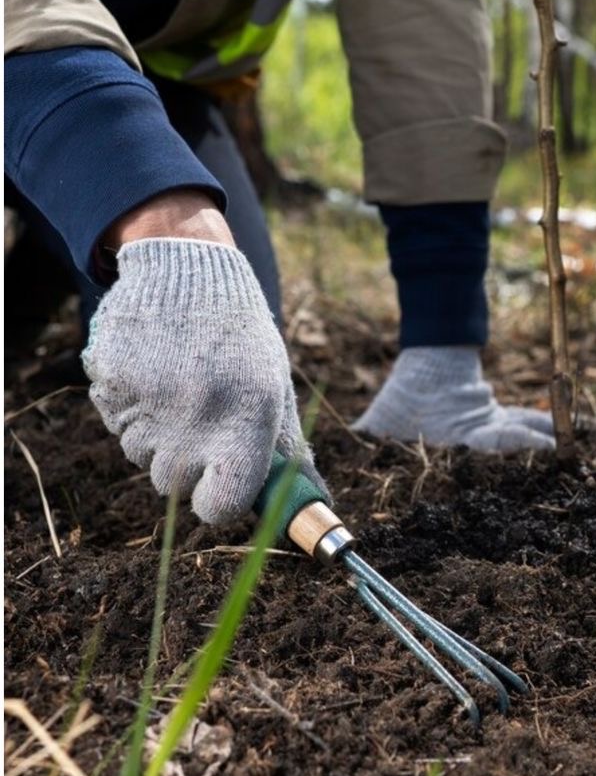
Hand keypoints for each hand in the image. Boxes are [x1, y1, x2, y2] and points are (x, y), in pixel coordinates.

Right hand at [82, 235, 323, 522]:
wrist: (187, 269)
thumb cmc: (241, 339)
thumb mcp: (273, 386)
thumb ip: (281, 448)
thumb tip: (306, 501)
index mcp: (247, 418)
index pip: (220, 505)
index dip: (217, 504)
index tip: (218, 490)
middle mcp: (195, 413)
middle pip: (171, 484)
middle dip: (184, 463)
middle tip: (198, 419)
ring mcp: (146, 398)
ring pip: (138, 455)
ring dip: (154, 434)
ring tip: (176, 386)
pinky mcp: (109, 380)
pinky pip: (112, 419)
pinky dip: (128, 406)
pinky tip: (149, 371)